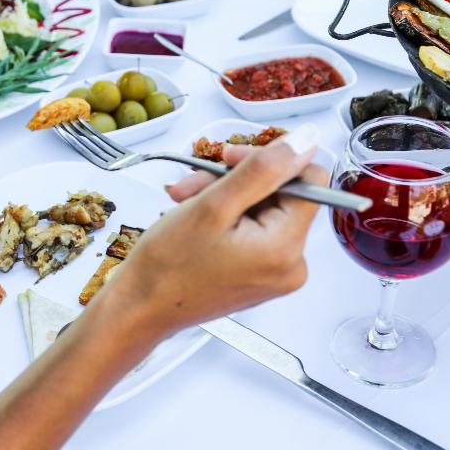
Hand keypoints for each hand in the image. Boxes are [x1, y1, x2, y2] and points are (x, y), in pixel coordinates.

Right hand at [105, 123, 327, 339]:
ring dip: (224, 195)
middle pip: (282, 194)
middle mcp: (291, 265)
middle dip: (236, 180)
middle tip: (197, 182)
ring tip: (187, 201)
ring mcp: (276, 272)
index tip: (231, 160)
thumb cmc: (168, 267)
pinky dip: (226, 216)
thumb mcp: (214, 205)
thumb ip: (263, 168)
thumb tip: (305, 141)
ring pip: (263, 208)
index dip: (269, 161)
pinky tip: (197, 216)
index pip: (308, 180)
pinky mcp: (261, 274)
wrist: (141, 308)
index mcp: (286, 249)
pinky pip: (254, 229)